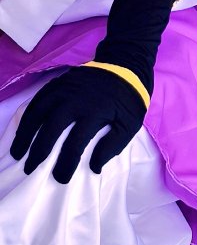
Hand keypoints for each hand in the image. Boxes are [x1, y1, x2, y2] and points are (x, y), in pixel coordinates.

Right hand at [10, 66, 146, 183]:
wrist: (127, 65)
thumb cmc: (129, 100)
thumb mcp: (130, 125)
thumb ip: (112, 146)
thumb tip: (93, 167)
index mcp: (94, 112)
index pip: (75, 144)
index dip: (66, 164)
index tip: (61, 178)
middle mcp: (74, 100)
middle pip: (50, 129)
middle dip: (38, 151)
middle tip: (29, 168)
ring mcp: (64, 89)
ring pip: (37, 112)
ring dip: (25, 134)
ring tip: (17, 152)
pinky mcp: (58, 82)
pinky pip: (37, 100)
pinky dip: (27, 116)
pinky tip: (23, 129)